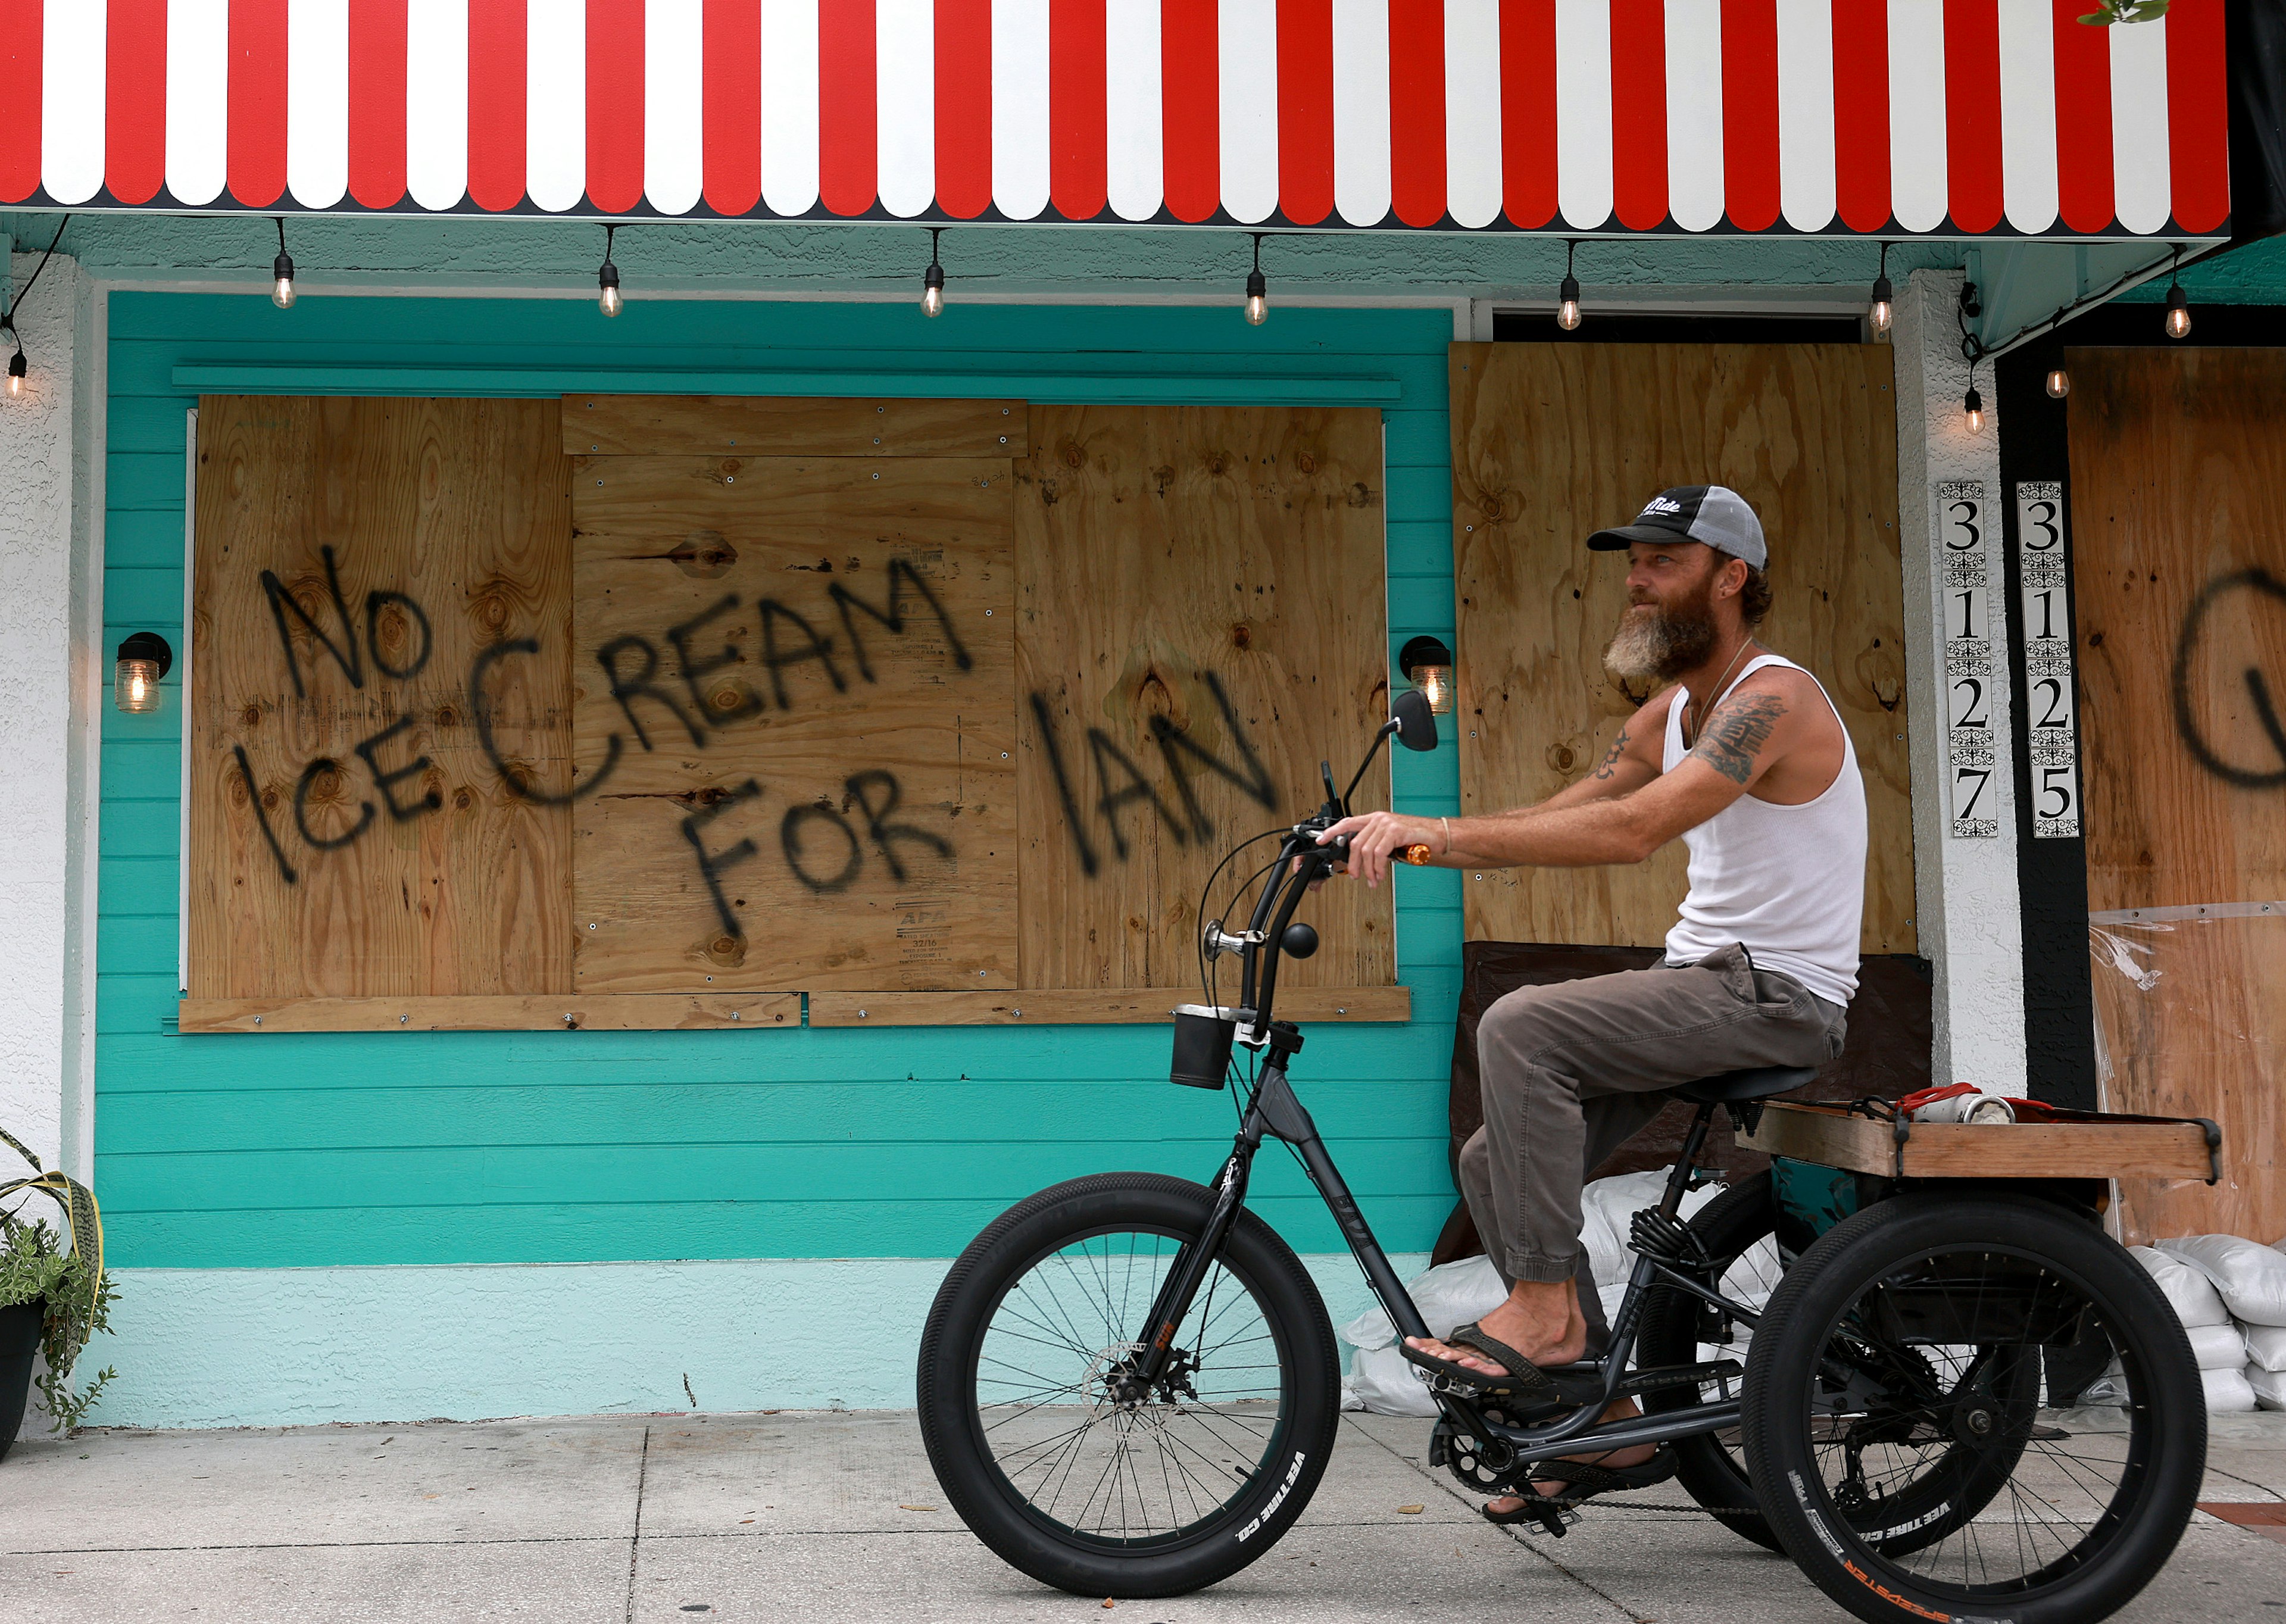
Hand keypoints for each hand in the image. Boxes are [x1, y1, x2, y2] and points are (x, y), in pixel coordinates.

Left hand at [1314, 812, 1438, 888]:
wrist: (1436, 835)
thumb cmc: (1414, 839)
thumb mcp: (1389, 840)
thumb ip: (1375, 844)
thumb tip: (1361, 861)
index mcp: (1374, 819)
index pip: (1347, 823)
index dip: (1332, 832)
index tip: (1321, 840)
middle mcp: (1378, 819)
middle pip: (1355, 843)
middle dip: (1353, 864)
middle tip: (1355, 876)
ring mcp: (1386, 824)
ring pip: (1366, 851)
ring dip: (1369, 870)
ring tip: (1373, 880)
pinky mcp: (1395, 831)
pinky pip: (1379, 853)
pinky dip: (1378, 868)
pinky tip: (1381, 874)